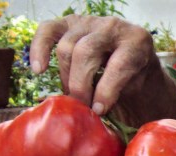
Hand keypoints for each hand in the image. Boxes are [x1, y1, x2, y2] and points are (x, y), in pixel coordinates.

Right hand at [30, 14, 153, 115]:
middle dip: (80, 86)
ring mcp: (90, 22)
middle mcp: (113, 27)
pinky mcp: (70, 23)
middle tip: (81, 107)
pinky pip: (48, 30)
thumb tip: (94, 114)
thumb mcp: (135, 89)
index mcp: (136, 43)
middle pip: (84, 53)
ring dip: (65, 78)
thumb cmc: (131, 78)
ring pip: (66, 47)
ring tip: (72, 96)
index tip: (98, 111)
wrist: (128, 59)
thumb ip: (121, 97)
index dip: (105, 92)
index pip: (117, 66)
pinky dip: (39, 49)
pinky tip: (39, 70)